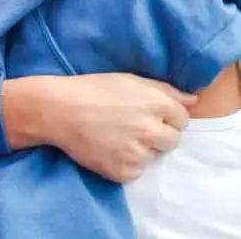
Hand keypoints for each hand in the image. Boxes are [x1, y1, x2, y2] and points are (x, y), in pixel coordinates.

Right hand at [2, 73, 196, 182]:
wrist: (59, 109)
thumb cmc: (93, 89)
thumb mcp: (129, 80)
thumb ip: (165, 90)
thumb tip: (193, 100)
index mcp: (156, 103)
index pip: (182, 118)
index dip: (167, 116)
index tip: (149, 114)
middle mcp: (151, 129)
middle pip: (172, 140)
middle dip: (158, 134)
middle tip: (133, 125)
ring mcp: (138, 153)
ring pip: (153, 156)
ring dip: (141, 148)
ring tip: (116, 134)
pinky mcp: (123, 171)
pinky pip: (136, 171)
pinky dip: (125, 162)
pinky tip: (108, 147)